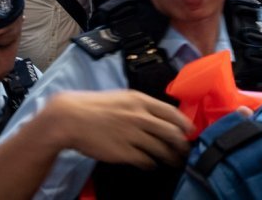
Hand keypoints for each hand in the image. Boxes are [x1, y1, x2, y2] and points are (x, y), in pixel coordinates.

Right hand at [48, 90, 192, 168]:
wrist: (70, 118)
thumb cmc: (93, 106)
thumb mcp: (120, 97)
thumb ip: (139, 105)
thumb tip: (155, 115)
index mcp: (139, 101)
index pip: (171, 113)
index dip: (184, 123)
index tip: (190, 130)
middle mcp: (139, 117)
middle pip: (171, 133)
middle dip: (182, 144)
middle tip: (186, 150)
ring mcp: (133, 135)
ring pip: (161, 149)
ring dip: (170, 157)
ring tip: (174, 161)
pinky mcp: (124, 152)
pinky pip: (146, 161)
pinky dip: (151, 164)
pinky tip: (152, 164)